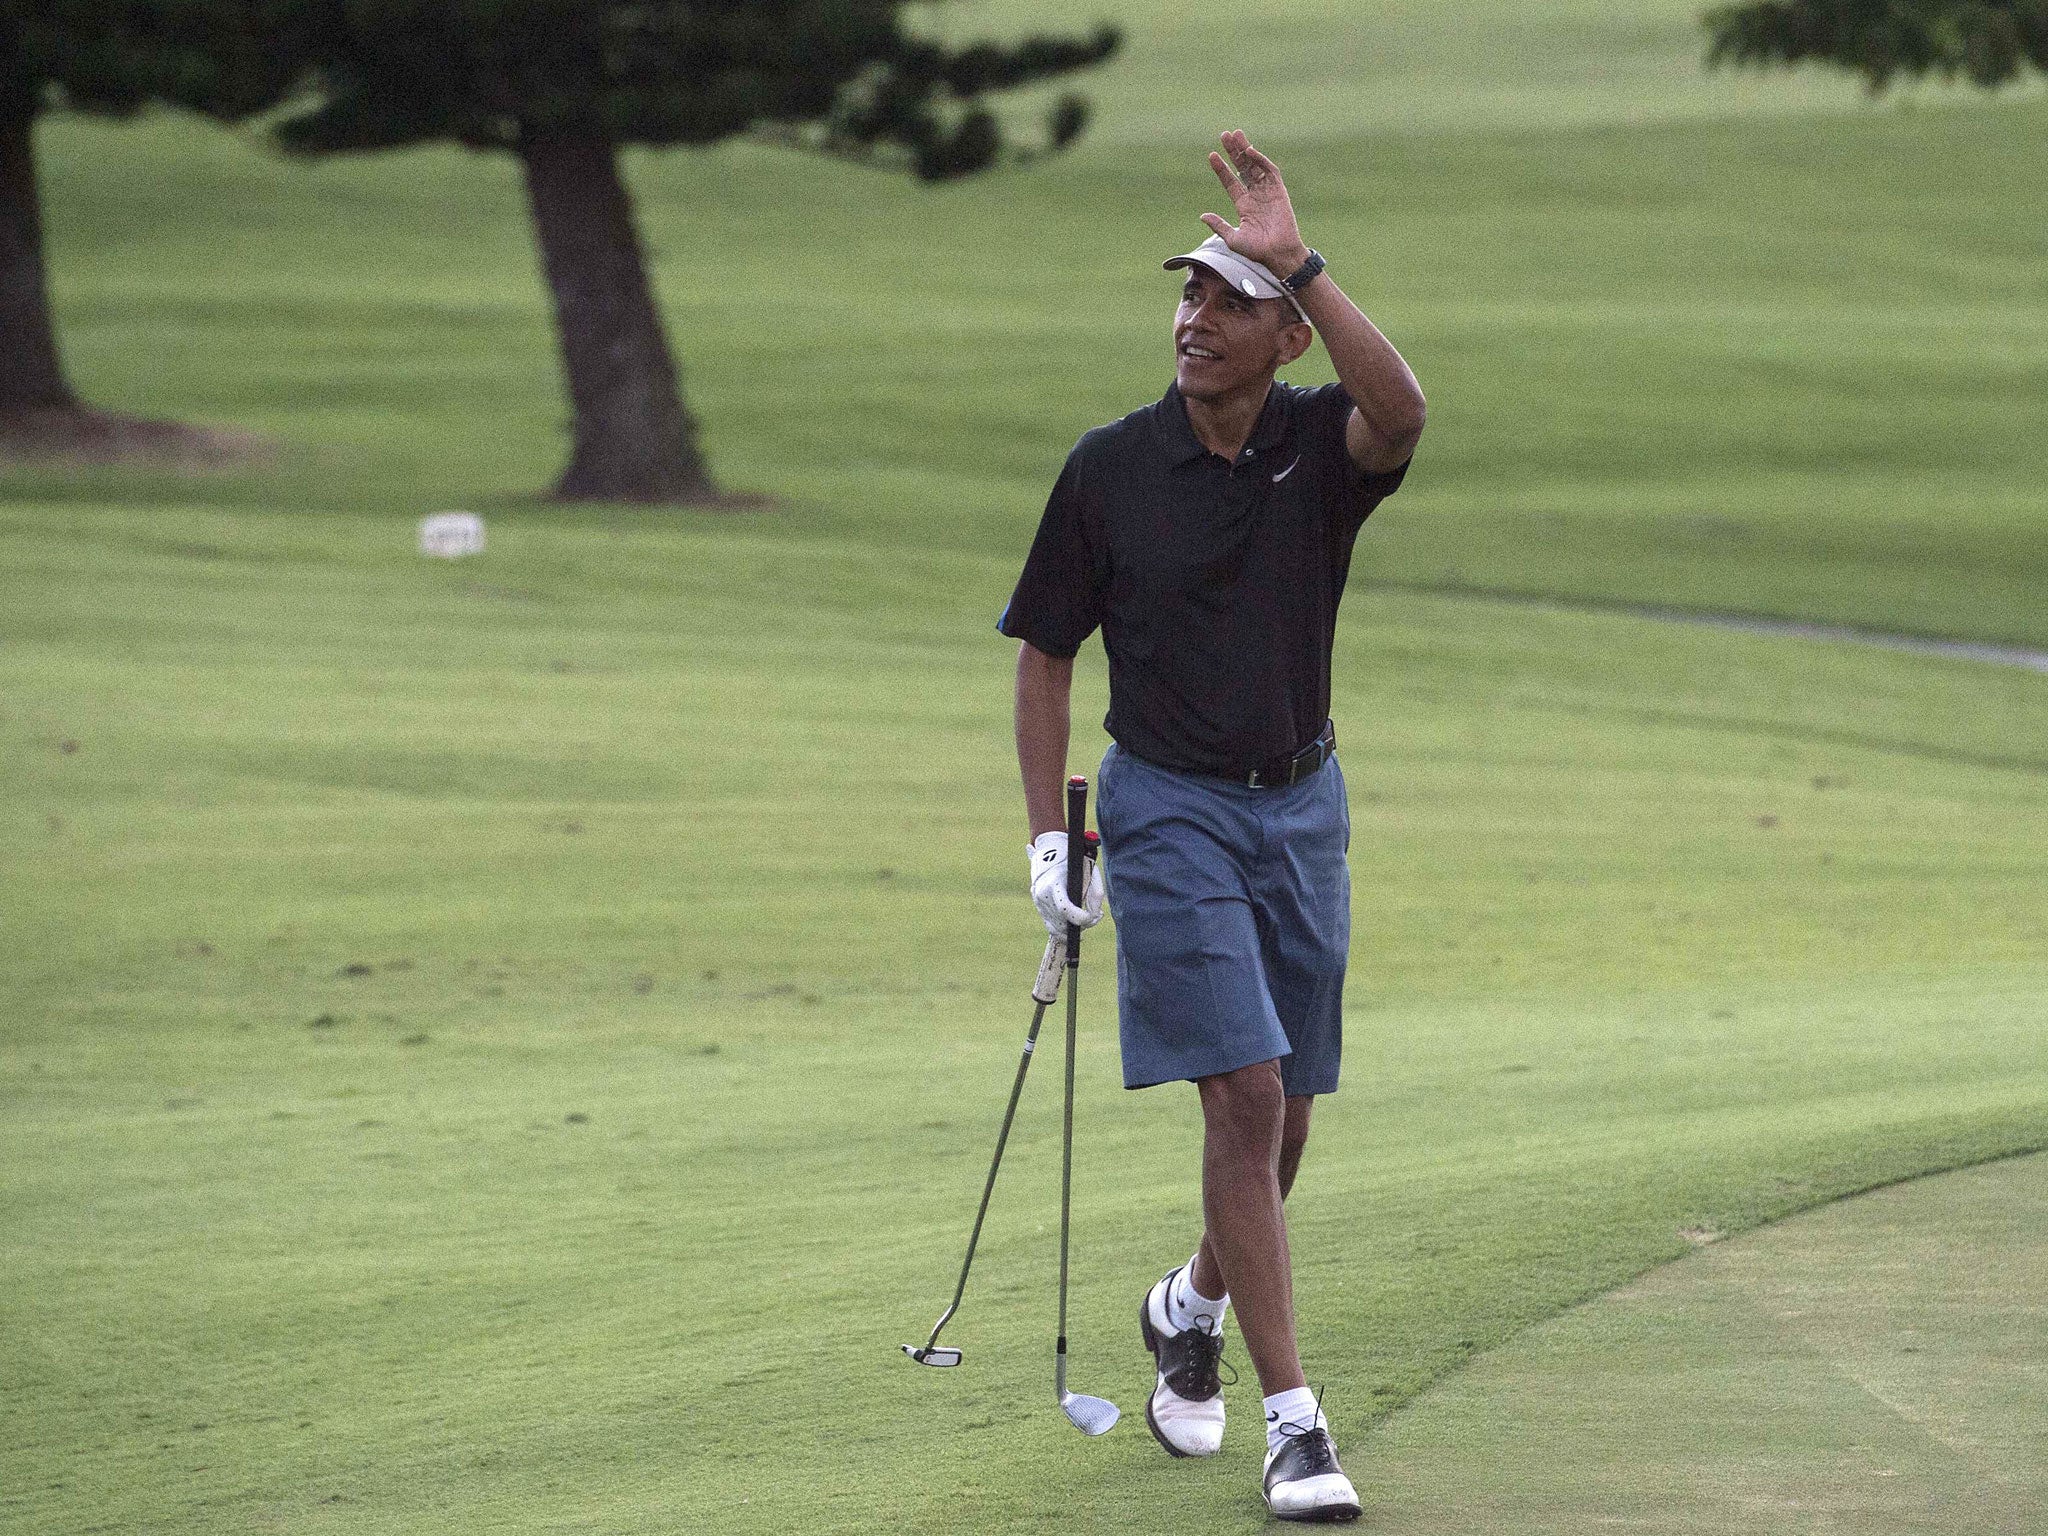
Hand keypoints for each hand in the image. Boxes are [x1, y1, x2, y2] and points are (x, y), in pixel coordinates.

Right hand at [1028, 831, 1104, 936]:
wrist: (1048, 851)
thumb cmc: (1072, 860)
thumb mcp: (1089, 869)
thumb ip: (1095, 892)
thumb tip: (1095, 914)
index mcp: (1053, 883)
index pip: (1066, 909)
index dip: (1082, 918)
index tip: (1095, 916)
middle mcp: (1042, 895)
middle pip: (1063, 923)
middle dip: (1083, 924)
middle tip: (1096, 916)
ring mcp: (1038, 903)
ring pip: (1058, 929)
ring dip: (1074, 929)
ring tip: (1088, 919)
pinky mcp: (1039, 907)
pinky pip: (1051, 927)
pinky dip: (1065, 929)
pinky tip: (1077, 924)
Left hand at [1201, 130, 1309, 277]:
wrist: (1278, 254)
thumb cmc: (1257, 251)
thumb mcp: (1233, 238)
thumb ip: (1219, 225)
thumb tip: (1202, 216)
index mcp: (1244, 206)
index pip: (1231, 182)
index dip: (1221, 169)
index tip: (1212, 155)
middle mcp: (1255, 196)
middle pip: (1242, 168)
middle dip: (1234, 152)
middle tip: (1225, 135)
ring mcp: (1267, 192)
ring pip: (1255, 165)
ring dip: (1245, 150)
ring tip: (1235, 135)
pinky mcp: (1279, 191)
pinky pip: (1269, 171)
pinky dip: (1260, 160)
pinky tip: (1249, 151)